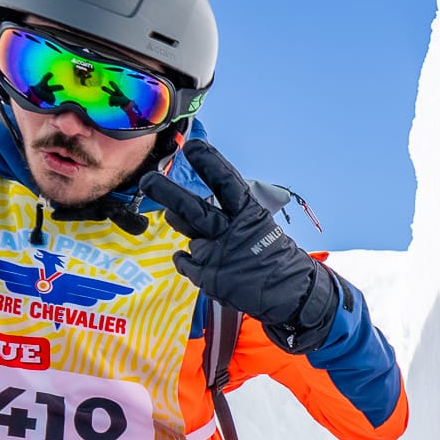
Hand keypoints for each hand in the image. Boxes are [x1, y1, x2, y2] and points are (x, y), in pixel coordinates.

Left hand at [139, 137, 339, 350]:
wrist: (291, 293)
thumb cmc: (271, 256)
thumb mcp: (257, 227)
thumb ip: (222, 217)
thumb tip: (179, 213)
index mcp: (250, 215)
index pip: (227, 183)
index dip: (210, 163)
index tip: (192, 146)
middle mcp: (233, 232)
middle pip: (193, 209)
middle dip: (168, 193)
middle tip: (147, 180)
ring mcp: (220, 256)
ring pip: (188, 234)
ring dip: (180, 224)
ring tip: (182, 220)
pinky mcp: (211, 278)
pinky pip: (186, 262)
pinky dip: (187, 260)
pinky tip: (200, 261)